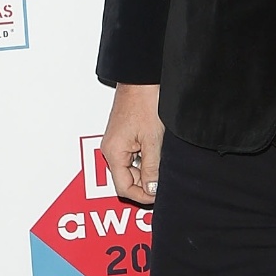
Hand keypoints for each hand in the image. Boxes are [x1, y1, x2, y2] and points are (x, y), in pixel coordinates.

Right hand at [101, 83, 163, 204]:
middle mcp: (110, 150)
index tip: (158, 195)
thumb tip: (152, 189)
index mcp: (113, 153)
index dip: (142, 195)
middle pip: (126, 180)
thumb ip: (152, 168)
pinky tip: (157, 154)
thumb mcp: (153, 140)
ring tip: (163, 164)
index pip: (123, 188)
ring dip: (146, 171)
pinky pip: (132, 157)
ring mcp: (115, 143)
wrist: (142, 80)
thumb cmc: (145, 103)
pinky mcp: (123, 137)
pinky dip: (145, 160)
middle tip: (164, 181)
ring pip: (130, 169)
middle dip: (145, 184)